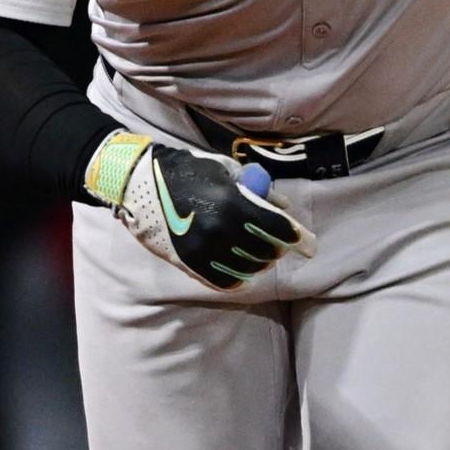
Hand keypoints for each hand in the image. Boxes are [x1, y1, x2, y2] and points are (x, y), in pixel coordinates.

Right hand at [84, 133, 317, 290]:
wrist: (138, 185)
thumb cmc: (185, 170)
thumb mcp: (224, 171)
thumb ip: (257, 190)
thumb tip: (284, 206)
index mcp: (231, 203)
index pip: (278, 228)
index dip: (300, 239)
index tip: (311, 247)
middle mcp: (220, 231)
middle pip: (267, 251)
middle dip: (278, 246)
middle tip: (279, 240)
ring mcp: (203, 251)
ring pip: (249, 268)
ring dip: (260, 260)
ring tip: (256, 248)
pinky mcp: (189, 265)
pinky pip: (226, 279)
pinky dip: (239, 274)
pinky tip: (240, 263)